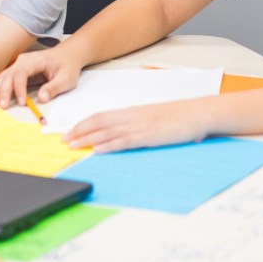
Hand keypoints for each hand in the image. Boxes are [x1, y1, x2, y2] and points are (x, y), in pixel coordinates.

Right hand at [0, 49, 81, 107]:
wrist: (67, 56)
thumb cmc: (67, 67)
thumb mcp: (67, 79)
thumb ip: (54, 88)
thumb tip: (41, 98)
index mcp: (37, 60)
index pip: (22, 72)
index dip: (19, 87)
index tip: (22, 102)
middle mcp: (24, 60)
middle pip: (9, 74)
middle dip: (3, 90)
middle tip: (1, 106)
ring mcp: (19, 64)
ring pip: (4, 75)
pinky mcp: (17, 70)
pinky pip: (5, 78)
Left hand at [65, 99, 212, 153]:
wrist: (198, 113)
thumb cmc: (179, 117)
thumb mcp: (154, 118)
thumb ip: (138, 124)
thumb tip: (124, 134)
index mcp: (132, 111)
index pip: (101, 116)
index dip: (84, 124)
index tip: (70, 131)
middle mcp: (132, 116)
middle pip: (99, 122)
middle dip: (79, 131)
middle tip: (63, 140)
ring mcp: (140, 126)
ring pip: (107, 132)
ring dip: (88, 139)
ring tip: (73, 145)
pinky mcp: (149, 136)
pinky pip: (124, 141)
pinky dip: (109, 146)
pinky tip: (98, 150)